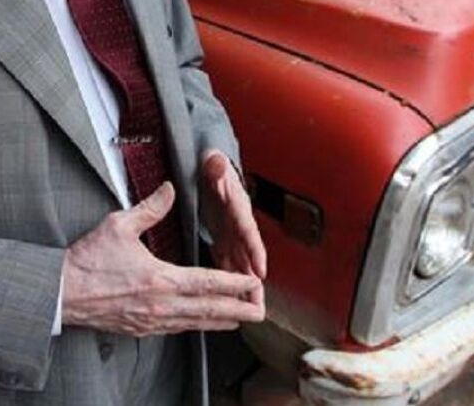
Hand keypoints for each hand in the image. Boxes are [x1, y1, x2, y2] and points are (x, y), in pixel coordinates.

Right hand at [61, 182, 264, 335]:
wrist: (60, 293)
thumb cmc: (87, 260)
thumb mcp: (119, 225)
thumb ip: (150, 208)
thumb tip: (169, 188)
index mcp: (160, 279)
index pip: (207, 282)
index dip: (234, 284)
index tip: (254, 283)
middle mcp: (161, 305)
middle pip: (209, 310)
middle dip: (238, 310)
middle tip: (260, 310)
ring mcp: (152, 320)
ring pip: (195, 323)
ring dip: (221, 321)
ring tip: (241, 319)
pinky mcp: (141, 329)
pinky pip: (177, 330)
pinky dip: (196, 326)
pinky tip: (204, 324)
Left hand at [200, 149, 266, 302]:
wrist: (213, 168)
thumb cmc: (213, 167)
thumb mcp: (213, 163)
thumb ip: (215, 165)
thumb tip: (217, 161)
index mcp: (237, 207)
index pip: (247, 230)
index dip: (254, 250)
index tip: (260, 270)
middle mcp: (239, 225)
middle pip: (249, 256)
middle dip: (254, 283)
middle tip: (259, 306)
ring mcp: (233, 235)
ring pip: (241, 265)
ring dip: (245, 289)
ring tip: (250, 312)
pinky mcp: (225, 240)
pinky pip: (229, 263)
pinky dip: (231, 281)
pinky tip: (231, 300)